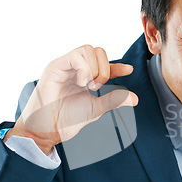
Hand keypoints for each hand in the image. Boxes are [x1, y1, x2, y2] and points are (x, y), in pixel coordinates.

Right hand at [4, 45, 138, 153]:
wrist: (47, 131)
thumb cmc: (65, 120)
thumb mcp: (96, 109)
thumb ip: (114, 100)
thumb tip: (134, 98)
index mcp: (83, 77)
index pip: (103, 64)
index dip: (117, 66)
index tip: (128, 70)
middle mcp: (74, 69)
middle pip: (97, 51)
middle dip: (105, 69)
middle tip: (98, 87)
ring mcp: (64, 66)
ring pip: (87, 49)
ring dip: (94, 68)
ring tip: (88, 85)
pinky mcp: (55, 67)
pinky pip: (75, 56)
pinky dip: (84, 68)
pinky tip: (81, 82)